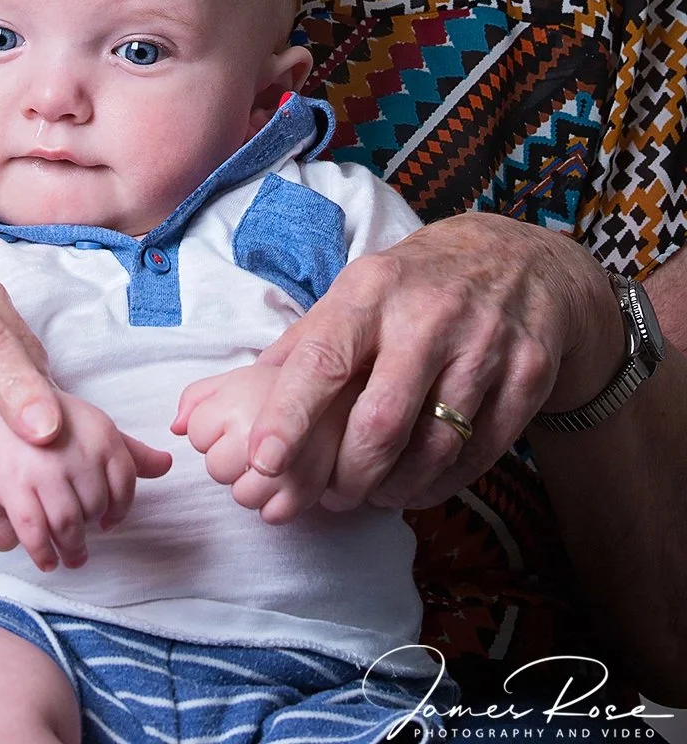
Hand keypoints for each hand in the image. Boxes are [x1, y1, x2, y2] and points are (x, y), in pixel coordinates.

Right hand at [0, 371, 171, 571]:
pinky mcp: (16, 489)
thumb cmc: (53, 421)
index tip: (109, 520)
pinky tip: (48, 560)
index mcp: (102, 435)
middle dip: (92, 524)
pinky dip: (44, 553)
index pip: (125, 485)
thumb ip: (130, 451)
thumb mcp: (96, 429)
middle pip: (97, 507)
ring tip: (74, 557)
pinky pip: (36, 533)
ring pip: (71, 525)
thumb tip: (166, 465)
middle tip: (84, 535)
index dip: (118, 509)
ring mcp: (46, 472)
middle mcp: (77, 453)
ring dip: (73, 547)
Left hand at [172, 365, 314, 521]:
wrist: (341, 392)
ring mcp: (287, 465)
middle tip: (252, 440)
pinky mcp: (308, 491)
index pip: (196, 434)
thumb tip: (175, 427)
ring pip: (242, 496)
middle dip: (227, 458)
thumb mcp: (235, 378)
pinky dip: (276, 503)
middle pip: (216, 469)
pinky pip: (273, 515)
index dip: (211, 428)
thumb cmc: (284, 387)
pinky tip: (283, 479)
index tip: (234, 418)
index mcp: (239, 399)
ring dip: (250, 483)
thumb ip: (196, 397)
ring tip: (268, 460)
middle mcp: (262, 432)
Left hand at [238, 213, 624, 514]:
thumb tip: (230, 395)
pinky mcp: (528, 375)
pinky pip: (479, 454)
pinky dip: (441, 483)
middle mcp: (430, 315)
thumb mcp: (360, 289)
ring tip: (371, 494)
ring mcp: (485, 345)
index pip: (324, 359)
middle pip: (380, 421)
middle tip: (329, 496)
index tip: (264, 461)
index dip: (291, 416)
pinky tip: (418, 485)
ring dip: (394, 488)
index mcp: (373, 289)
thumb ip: (304, 343)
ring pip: (433, 447)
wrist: (522, 262)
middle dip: (348, 474)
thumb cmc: (418, 283)